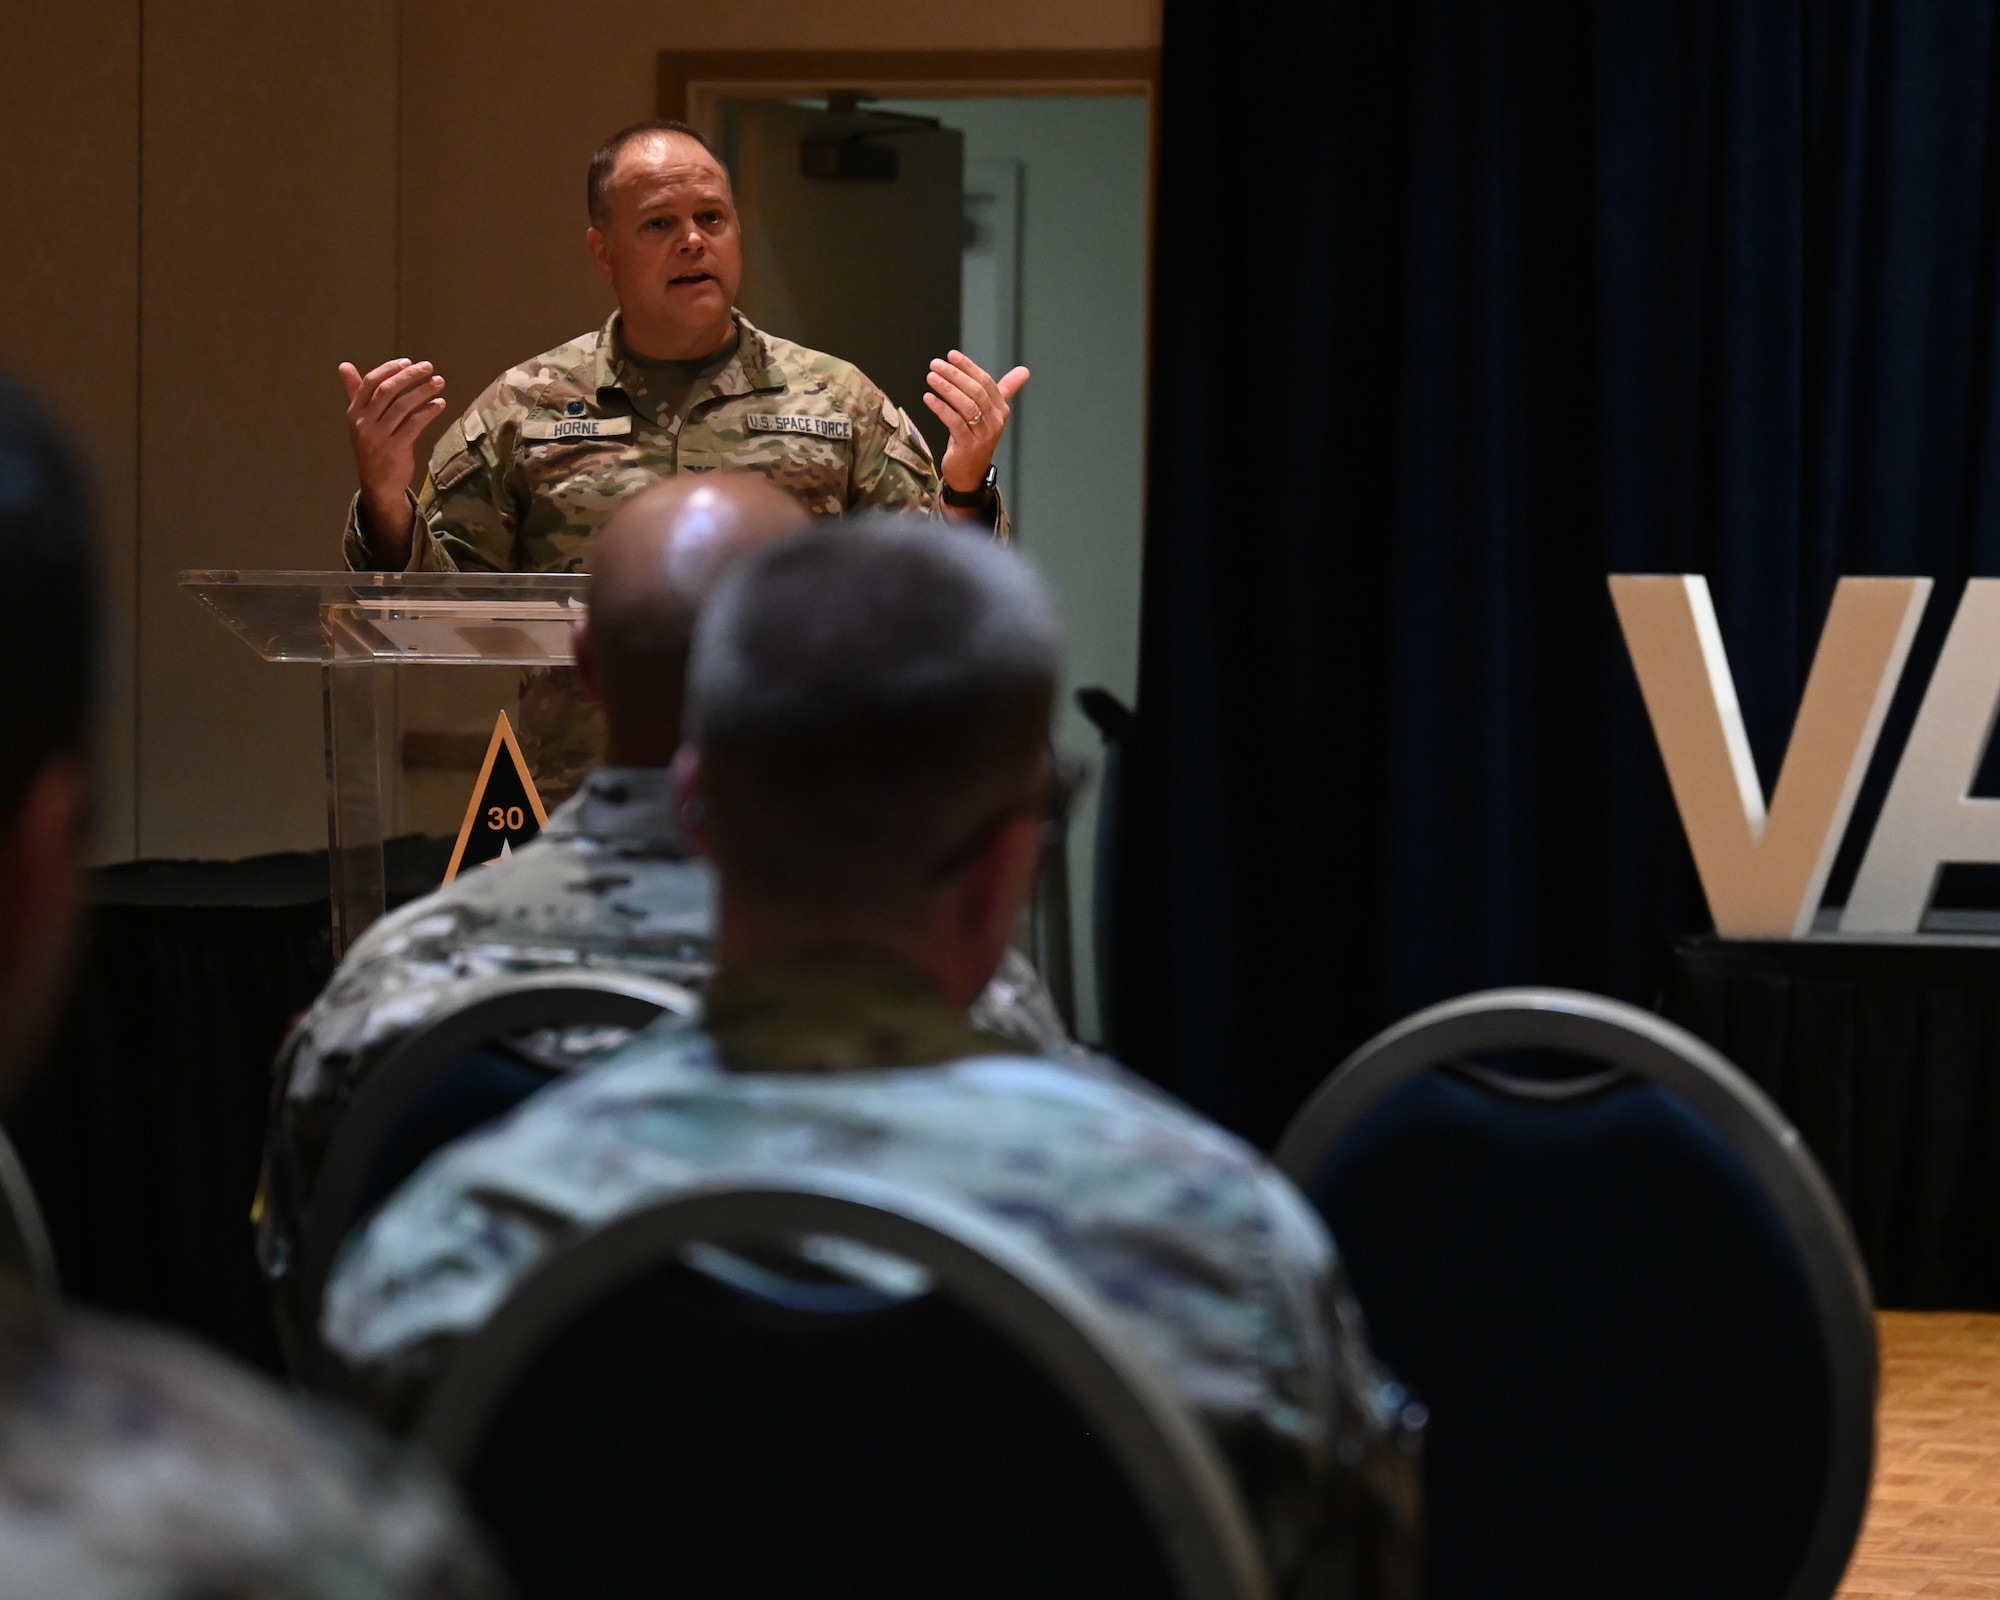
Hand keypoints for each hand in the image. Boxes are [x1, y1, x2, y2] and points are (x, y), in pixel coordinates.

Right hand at [339, 357, 446, 559]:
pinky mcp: (396, 448)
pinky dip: (428, 411)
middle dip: (409, 376)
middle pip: (387, 391)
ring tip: (439, 382)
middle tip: (428, 366)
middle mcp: (363, 422)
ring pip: (402, 405)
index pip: (370, 383)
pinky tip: (440, 403)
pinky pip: (414, 424)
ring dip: (423, 391)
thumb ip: (355, 393)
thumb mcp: (360, 421)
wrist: (378, 485)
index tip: (408, 362)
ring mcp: (379, 436)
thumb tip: (344, 366)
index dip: (389, 369)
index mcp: (354, 412)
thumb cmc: (372, 448)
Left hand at [924, 351, 1029, 494]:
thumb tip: (1024, 371)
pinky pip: (954, 422)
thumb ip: (1005, 390)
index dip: (968, 367)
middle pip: (976, 392)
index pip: (986, 382)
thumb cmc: (976, 439)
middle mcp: (995, 421)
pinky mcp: (968, 445)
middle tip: (936, 365)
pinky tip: (929, 398)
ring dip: (947, 389)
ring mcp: (983, 434)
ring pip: (966, 406)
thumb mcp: (990, 413)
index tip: (951, 355)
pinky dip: (941, 408)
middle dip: (955, 375)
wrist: (970, 473)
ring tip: (931, 378)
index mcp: (1001, 410)